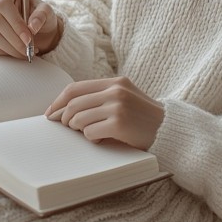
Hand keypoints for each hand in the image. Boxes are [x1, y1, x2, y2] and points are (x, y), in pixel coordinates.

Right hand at [0, 0, 62, 57]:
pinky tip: (16, 51)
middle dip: (14, 38)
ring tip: (26, 51)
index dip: (15, 22)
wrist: (38, 31)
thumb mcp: (47, 12)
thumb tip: (32, 26)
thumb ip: (42, 16)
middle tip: (29, 48)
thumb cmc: (41, 17)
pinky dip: (3, 51)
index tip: (28, 37)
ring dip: (9, 47)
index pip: (4, 3)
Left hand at [44, 77, 163, 150]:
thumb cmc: (144, 119)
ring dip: (78, 129)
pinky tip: (101, 139)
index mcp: (116, 82)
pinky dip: (91, 138)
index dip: (58, 101)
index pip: (75, 88)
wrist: (171, 131)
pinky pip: (90, 132)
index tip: (51, 113)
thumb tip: (67, 109)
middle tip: (64, 127)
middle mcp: (116, 91)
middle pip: (73, 103)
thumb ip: (102, 97)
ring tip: (88, 133)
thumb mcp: (126, 98)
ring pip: (79, 118)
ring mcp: (118, 107)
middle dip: (64, 118)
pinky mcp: (119, 124)